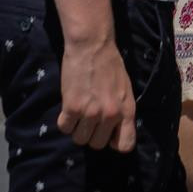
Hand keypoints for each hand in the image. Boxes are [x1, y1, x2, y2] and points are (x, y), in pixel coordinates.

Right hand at [58, 37, 136, 152]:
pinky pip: (65, 128)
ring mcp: (91, 112)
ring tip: (78, 111)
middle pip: (97, 145)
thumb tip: (115, 132)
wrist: (92, 46)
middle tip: (89, 118)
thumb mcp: (125, 90)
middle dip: (92, 134)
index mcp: (127, 110)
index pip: (125, 146)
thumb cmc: (110, 64)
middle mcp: (110, 115)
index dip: (114, 143)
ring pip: (80, 139)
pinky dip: (65, 121)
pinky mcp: (72, 107)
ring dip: (77, 128)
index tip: (107, 134)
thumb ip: (122, 111)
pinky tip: (68, 108)